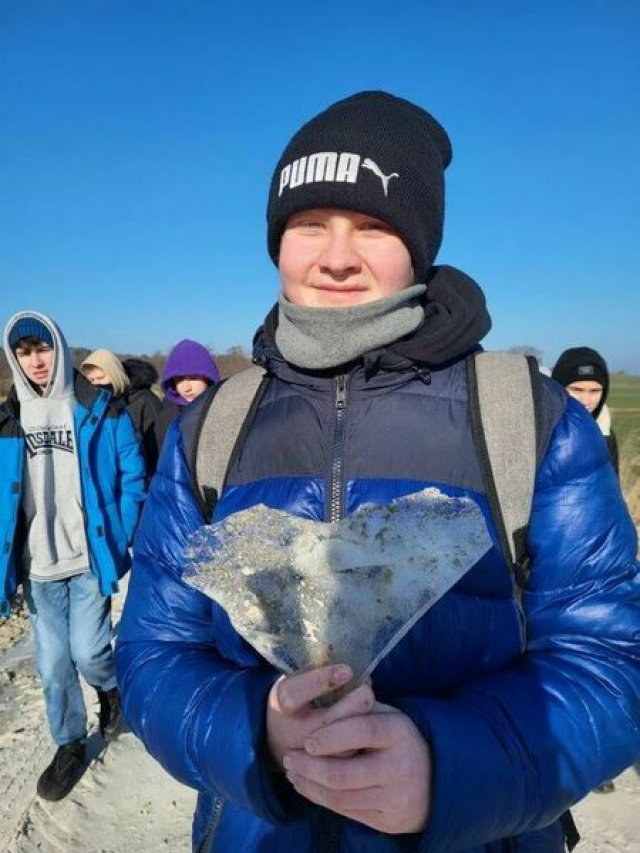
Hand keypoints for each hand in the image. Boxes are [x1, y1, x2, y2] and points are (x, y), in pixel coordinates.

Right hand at [266, 664, 374, 770]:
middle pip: (322, 727)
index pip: (293, 694)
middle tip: (367, 692)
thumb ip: (317, 672)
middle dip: (349, 708)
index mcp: (281, 705)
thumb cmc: (297, 700)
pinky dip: (361, 749)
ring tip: (374, 711)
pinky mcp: (320, 775)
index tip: (347, 670)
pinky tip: (372, 734)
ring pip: (338, 752)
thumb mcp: (297, 680)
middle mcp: (290, 733)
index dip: (320, 682)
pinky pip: (345, 766)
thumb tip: (347, 658)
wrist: (278, 738)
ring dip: (359, 730)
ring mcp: (304, 758)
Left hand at [283, 701, 431, 834]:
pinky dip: (322, 799)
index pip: (362, 731)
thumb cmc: (398, 738)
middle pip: (343, 773)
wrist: (435, 779)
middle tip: (287, 758)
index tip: (307, 740)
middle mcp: (400, 767)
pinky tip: (308, 787)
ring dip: (309, 785)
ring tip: (292, 772)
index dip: (330, 736)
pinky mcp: (389, 821)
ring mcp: (396, 798)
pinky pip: (347, 812)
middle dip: (309, 768)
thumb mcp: (387, 715)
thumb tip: (326, 694)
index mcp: (399, 732)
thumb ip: (359, 709)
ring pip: (340, 797)